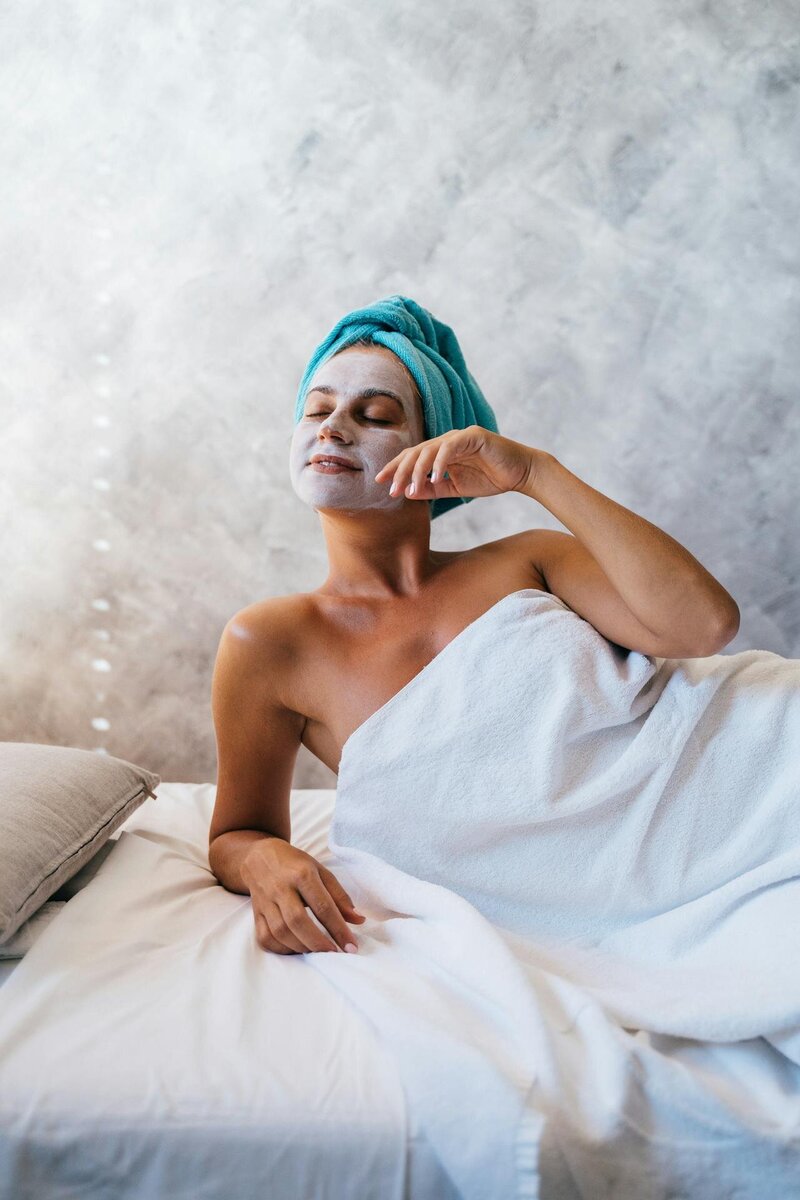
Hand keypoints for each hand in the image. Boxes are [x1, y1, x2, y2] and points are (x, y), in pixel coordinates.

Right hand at [242, 838, 365, 954]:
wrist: (259, 857)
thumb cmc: (295, 865)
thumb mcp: (321, 872)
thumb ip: (339, 896)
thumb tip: (358, 920)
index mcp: (302, 874)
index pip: (323, 906)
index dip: (339, 929)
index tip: (351, 947)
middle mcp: (281, 887)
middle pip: (298, 921)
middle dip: (318, 942)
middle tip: (334, 953)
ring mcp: (265, 901)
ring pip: (280, 932)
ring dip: (301, 947)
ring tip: (318, 951)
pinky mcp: (255, 913)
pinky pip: (265, 937)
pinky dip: (282, 949)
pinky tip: (297, 948)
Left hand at [374, 426, 543, 501]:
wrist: (521, 473)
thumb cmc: (491, 479)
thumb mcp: (456, 488)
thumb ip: (433, 489)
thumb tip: (408, 492)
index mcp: (441, 451)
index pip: (413, 457)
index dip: (395, 468)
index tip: (380, 482)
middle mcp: (447, 440)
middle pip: (416, 452)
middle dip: (401, 471)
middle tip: (391, 489)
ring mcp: (460, 436)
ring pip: (430, 450)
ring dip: (418, 471)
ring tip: (412, 488)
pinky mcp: (474, 436)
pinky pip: (450, 448)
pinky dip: (440, 463)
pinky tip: (434, 478)